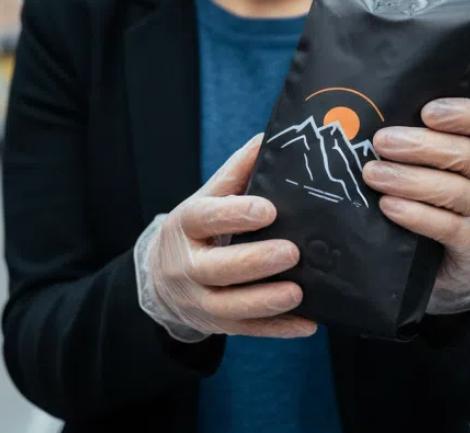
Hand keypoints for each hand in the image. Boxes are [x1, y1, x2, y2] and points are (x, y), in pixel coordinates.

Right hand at [134, 134, 317, 341]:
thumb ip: (236, 173)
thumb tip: (267, 139)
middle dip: (255, 262)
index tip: (267, 209)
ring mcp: (199, 299)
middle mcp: (187, 266)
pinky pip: (247, 330)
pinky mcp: (217, 325)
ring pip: (229, 306)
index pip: (205, 218)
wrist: (162, 277)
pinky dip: (277, 329)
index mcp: (186, 226)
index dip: (234, 214)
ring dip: (265, 301)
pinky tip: (308, 323)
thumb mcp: (207, 198)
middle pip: (217, 268)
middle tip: (292, 252)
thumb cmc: (197, 230)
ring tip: (299, 291)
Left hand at [363, 98, 469, 314]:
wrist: (455, 258)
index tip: (426, 112)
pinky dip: (415, 214)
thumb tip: (369, 115)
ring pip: (453, 191)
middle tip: (380, 142)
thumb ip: (418, 138)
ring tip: (372, 174)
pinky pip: (446, 227)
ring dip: (408, 180)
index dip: (462, 114)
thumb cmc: (437, 193)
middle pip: (465, 154)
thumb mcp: (438, 162)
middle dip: (419, 146)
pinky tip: (388, 206)